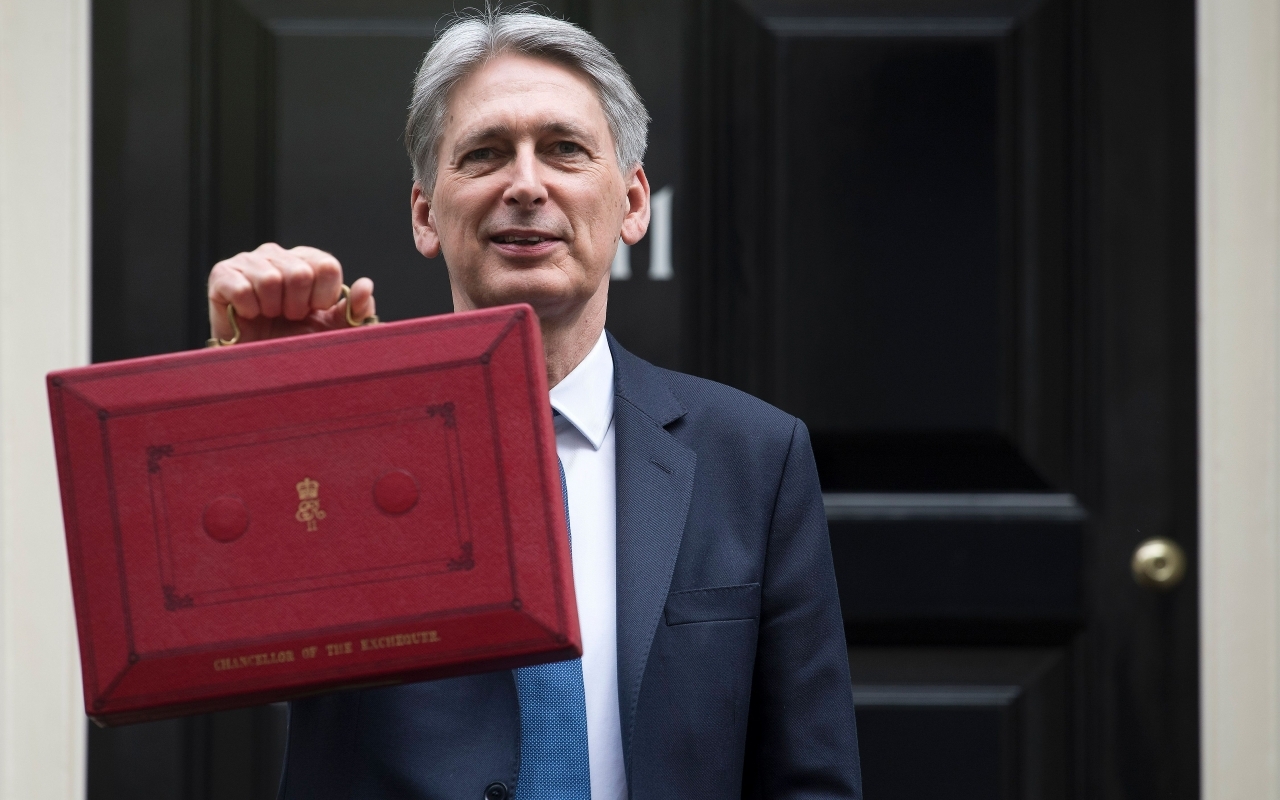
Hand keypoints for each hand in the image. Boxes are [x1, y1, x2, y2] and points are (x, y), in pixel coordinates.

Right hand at [206, 243, 375, 343]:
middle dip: (297, 306)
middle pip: (300, 273)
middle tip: (288, 316)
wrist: (260, 365)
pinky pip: (241, 288)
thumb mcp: (337, 329)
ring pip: (270, 279)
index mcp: (308, 260)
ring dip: (272, 308)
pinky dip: (248, 309)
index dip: (323, 297)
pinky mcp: (222, 275)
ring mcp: (249, 262)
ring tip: (269, 315)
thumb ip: (357, 309)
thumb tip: (365, 284)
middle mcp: (278, 254)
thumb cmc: (299, 343)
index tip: (314, 311)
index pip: (327, 266)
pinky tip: (249, 315)